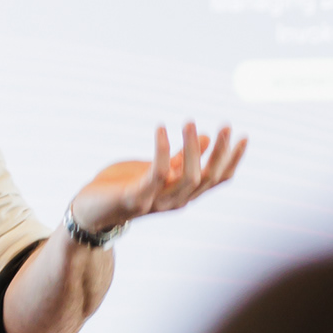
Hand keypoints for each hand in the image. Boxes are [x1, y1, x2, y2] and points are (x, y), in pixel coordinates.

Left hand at [71, 120, 246, 237]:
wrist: (89, 210)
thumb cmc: (123, 188)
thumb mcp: (156, 171)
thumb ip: (179, 158)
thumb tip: (205, 138)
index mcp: (182, 192)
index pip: (217, 180)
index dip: (232, 160)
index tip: (243, 136)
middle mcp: (175, 200)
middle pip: (208, 178)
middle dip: (221, 152)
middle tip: (226, 125)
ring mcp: (157, 201)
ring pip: (188, 177)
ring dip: (192, 148)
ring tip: (190, 121)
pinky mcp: (136, 197)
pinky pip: (156, 174)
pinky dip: (161, 150)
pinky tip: (161, 128)